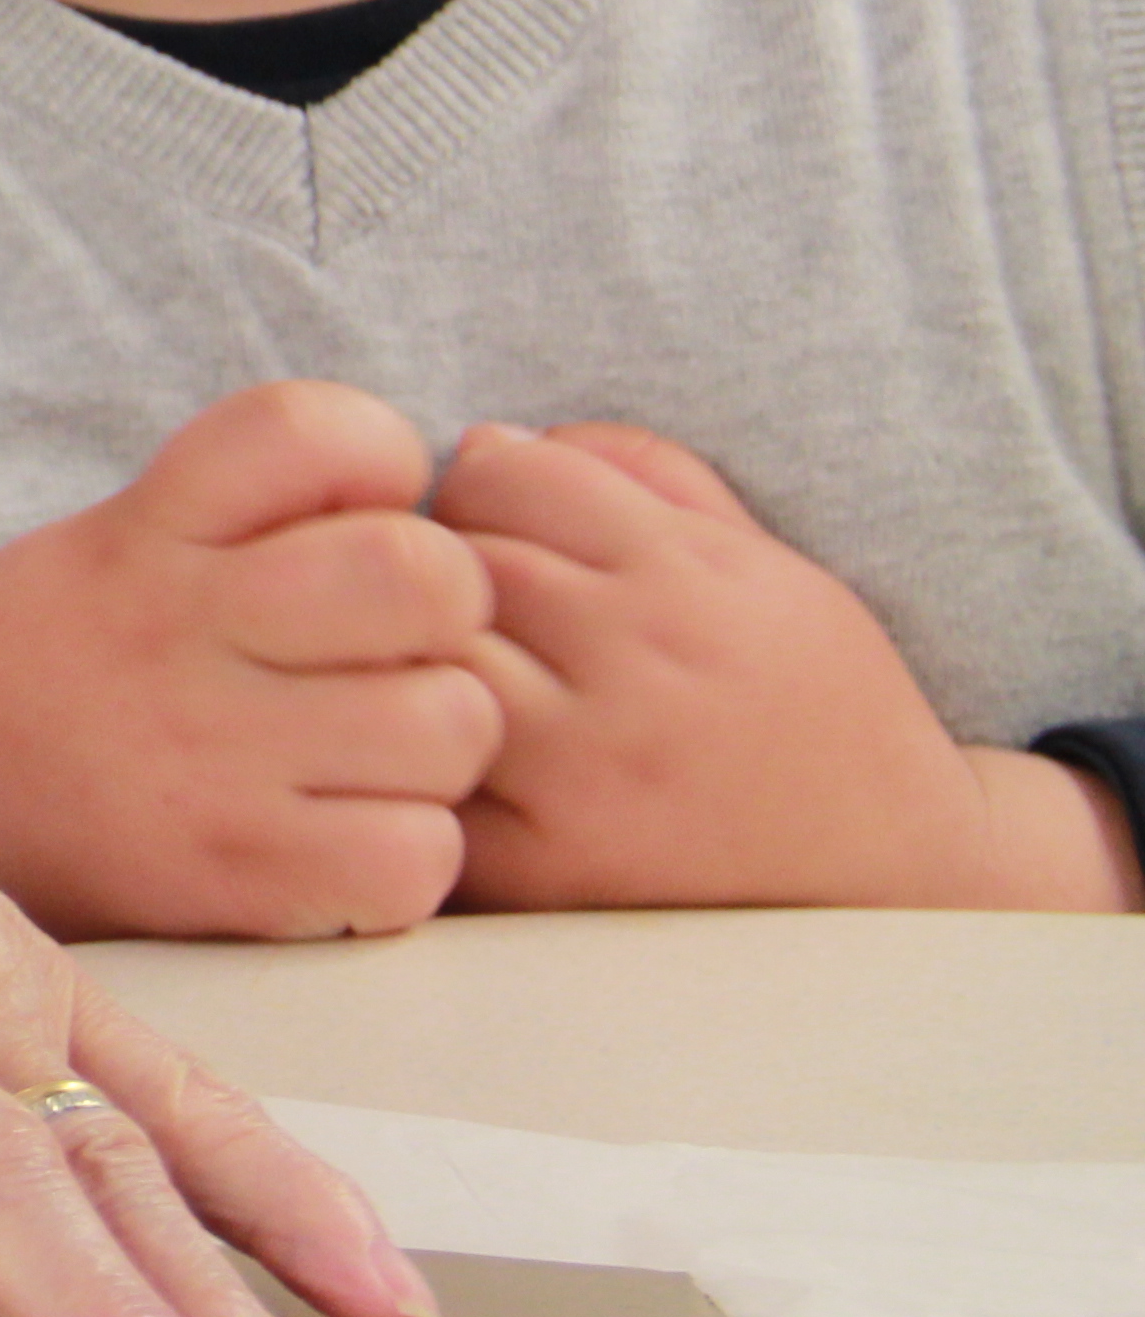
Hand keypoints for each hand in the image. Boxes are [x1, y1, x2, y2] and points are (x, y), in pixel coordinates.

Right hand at [0, 381, 505, 936]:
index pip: (310, 429)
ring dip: (438, 748)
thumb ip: (243, 504)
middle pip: (426, 576)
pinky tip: (347, 838)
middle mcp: (176, 634)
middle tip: (397, 650)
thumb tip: (424, 491)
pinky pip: (417, 855)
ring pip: (451, 725)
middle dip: (450, 612)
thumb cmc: (71, 664)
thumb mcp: (112, 542)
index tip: (355, 515)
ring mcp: (208, 761)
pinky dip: (407, 855)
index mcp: (146, 535)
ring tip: (369, 756)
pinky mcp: (236, 879)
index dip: (380, 454)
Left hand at [441, 420, 1139, 910]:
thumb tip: (495, 438)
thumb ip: (647, 476)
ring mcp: (582, 769)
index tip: (498, 521)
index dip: (485, 484)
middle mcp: (635, 665)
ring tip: (464, 675)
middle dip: (445, 565)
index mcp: (689, 577)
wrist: (895, 878)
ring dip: (423, 658)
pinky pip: (424, 778)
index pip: (505, 473)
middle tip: (472, 603)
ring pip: (427, 660)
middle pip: (456, 560)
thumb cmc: (813, 705)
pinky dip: (421, 760)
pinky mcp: (542, 864)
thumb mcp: (765, 567)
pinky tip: (463, 759)